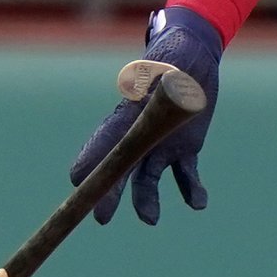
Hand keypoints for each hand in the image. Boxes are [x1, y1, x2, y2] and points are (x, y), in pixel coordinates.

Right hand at [67, 5, 222, 224]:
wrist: (193, 57)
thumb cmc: (175, 57)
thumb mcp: (171, 66)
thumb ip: (170, 83)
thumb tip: (172, 92)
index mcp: (128, 114)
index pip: (104, 142)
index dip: (90, 162)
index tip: (79, 182)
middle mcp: (138, 136)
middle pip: (118, 169)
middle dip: (108, 193)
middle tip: (101, 217)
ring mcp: (158, 145)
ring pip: (146, 179)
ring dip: (146, 200)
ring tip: (150, 219)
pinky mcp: (182, 150)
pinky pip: (185, 176)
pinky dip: (191, 190)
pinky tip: (198, 202)